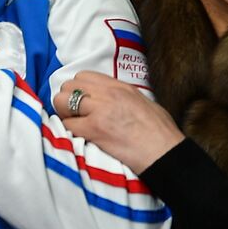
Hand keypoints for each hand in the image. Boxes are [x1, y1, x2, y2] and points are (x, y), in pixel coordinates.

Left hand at [55, 70, 182, 172]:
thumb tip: (105, 100)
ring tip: (77, 126)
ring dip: (65, 115)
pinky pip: (67, 126)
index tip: (81, 103)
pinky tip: (81, 138)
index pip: (83, 76)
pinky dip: (69, 133)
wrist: (166, 153)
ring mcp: (99, 110)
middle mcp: (107, 94)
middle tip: (75, 115)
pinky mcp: (95, 129)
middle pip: (68, 86)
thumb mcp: (142, 102)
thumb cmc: (160, 133)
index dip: (78, 90)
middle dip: (66, 101)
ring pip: (61, 103)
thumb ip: (120, 97)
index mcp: (119, 87)